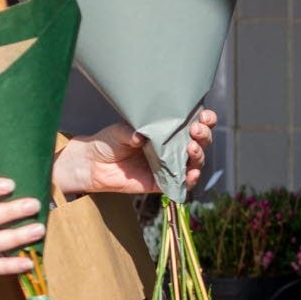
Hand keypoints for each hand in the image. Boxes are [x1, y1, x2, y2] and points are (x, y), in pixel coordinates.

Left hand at [53, 110, 217, 195]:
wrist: (95, 165)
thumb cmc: (110, 142)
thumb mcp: (120, 130)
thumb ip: (132, 131)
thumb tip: (141, 135)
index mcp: (168, 130)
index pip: (194, 123)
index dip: (204, 120)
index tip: (204, 116)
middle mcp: (173, 147)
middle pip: (200, 141)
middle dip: (204, 135)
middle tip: (195, 130)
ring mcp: (170, 165)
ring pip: (195, 161)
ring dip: (199, 155)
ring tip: (192, 148)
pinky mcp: (164, 183)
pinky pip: (183, 183)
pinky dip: (190, 179)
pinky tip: (191, 173)